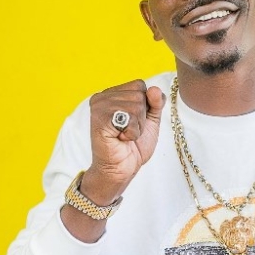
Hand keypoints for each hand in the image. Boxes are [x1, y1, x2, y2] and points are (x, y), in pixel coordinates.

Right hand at [81, 80, 165, 204]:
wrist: (122, 169)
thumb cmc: (134, 146)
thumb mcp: (150, 119)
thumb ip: (155, 102)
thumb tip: (154, 89)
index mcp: (112, 93)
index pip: (139, 84)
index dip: (145, 105)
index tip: (133, 121)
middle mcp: (102, 96)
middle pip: (139, 94)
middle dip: (141, 117)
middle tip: (128, 131)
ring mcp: (99, 107)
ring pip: (136, 105)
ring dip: (136, 126)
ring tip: (124, 135)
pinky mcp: (99, 119)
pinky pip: (130, 118)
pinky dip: (132, 132)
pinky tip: (120, 139)